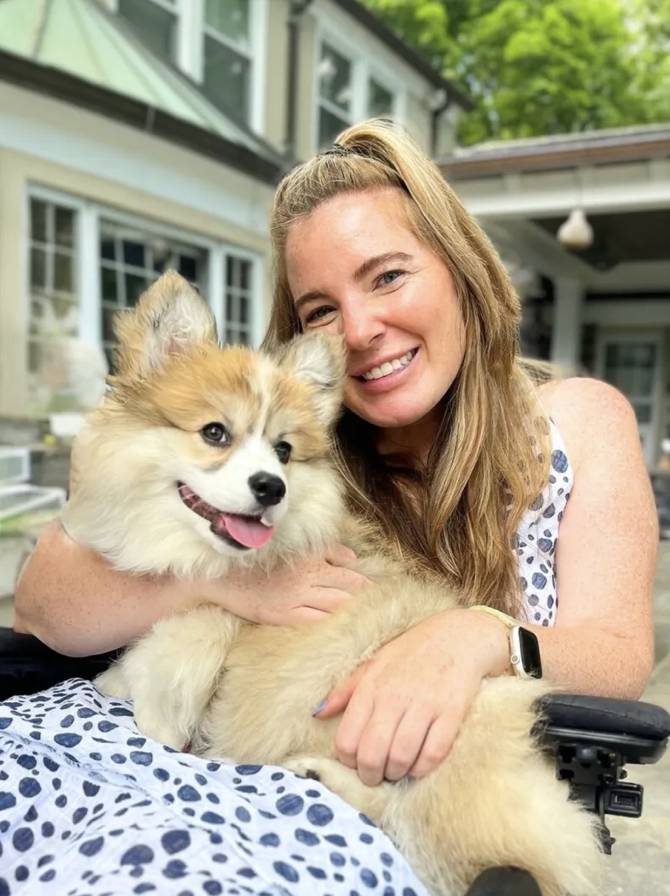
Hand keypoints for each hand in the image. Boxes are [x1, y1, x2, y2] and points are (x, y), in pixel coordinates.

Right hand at [201, 544, 369, 624]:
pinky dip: (331, 622)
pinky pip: (315, 621)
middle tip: (381, 602)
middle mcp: (306, 577)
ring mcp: (296, 598)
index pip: (346, 566)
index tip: (378, 585)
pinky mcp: (285, 616)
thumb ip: (322, 550)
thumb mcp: (291, 549)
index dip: (363, 577)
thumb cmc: (258, 562)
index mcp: (308, 557)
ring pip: (336, 604)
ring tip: (368, 616)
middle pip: (348, 586)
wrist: (222, 578)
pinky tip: (341, 627)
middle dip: (366, 594)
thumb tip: (351, 558)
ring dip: (353, 609)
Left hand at [315, 608, 509, 784]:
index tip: (357, 762)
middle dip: (371, 775)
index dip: (348, 761)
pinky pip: (433, 754)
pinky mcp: (452, 712)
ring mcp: (424, 704)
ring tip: (398, 769)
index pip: (346, 739)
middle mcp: (394, 696)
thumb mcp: (375, 663)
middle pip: (371, 754)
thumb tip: (317, 714)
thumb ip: (346, 690)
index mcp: (371, 686)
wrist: (459, 636)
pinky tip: (420, 763)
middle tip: (377, 775)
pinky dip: (423, 768)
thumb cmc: (412, 652)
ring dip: (397, 773)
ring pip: (400, 758)